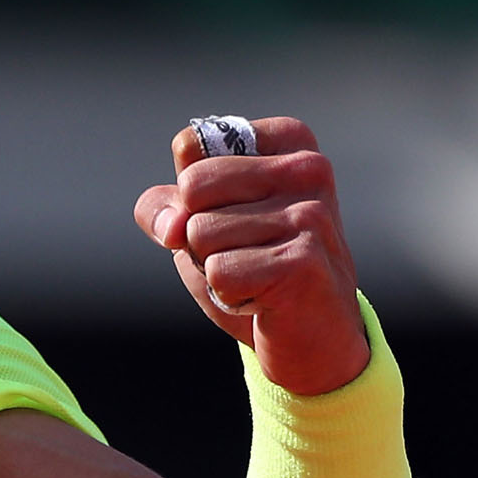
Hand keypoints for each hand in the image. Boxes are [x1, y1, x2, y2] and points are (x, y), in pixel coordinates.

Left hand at [133, 116, 369, 395]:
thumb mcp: (199, 222)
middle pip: (191, 189)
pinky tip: (264, 296)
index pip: (189, 147)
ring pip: (199, 233)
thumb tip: (172, 226)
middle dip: (198, 234)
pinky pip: (218, 272)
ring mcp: (310, 214)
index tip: (231, 213)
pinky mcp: (303, 260)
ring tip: (256, 274)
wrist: (312, 336)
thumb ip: (164, 206)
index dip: (188, 195)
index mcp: (289, 141)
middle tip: (242, 252)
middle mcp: (308, 168)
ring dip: (213, 266)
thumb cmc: (254, 268)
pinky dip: (227, 294)